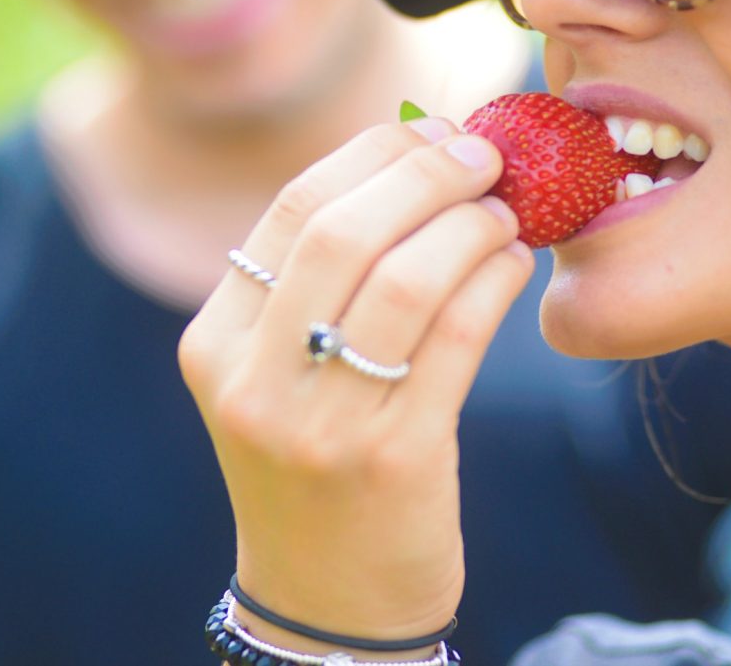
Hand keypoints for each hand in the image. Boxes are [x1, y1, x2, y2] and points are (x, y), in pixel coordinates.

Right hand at [179, 117, 533, 648]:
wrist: (327, 602)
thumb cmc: (317, 461)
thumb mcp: (279, 375)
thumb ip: (319, 282)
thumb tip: (414, 156)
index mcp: (216, 344)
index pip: (294, 210)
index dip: (375, 154)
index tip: (433, 128)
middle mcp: (254, 381)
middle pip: (345, 233)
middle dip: (427, 174)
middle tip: (484, 153)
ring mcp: (320, 425)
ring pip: (406, 280)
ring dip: (470, 225)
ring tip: (506, 210)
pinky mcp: (394, 458)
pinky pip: (457, 339)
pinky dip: (494, 282)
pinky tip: (515, 263)